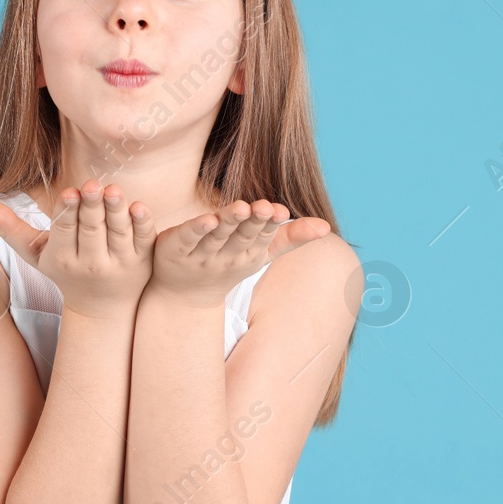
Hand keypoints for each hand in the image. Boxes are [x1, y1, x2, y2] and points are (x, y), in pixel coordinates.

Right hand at [0, 180, 155, 319]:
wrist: (101, 308)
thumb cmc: (64, 271)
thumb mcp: (36, 254)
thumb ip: (11, 229)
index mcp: (63, 258)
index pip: (65, 232)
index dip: (67, 212)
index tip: (69, 192)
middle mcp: (91, 263)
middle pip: (91, 230)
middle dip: (91, 207)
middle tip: (92, 184)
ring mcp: (120, 263)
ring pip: (117, 233)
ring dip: (116, 211)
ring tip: (113, 189)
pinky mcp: (142, 260)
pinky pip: (143, 240)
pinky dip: (142, 224)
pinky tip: (139, 206)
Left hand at [149, 199, 329, 306]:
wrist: (185, 296)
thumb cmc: (229, 265)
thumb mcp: (261, 252)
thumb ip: (291, 237)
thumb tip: (326, 227)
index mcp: (249, 254)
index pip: (262, 236)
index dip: (270, 223)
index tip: (280, 211)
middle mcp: (227, 256)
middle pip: (242, 235)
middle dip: (254, 221)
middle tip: (263, 207)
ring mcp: (201, 255)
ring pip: (217, 235)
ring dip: (230, 221)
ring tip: (242, 207)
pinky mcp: (176, 249)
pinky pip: (188, 238)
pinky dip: (196, 229)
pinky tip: (207, 219)